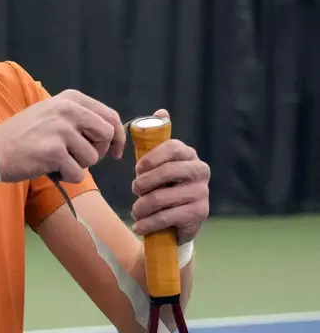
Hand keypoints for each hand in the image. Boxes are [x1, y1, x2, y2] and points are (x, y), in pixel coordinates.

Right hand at [0, 89, 125, 183]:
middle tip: (79, 158)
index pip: (110, 116)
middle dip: (98, 152)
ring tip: (57, 161)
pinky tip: (50, 169)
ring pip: (93, 158)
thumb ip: (80, 118)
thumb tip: (112, 133)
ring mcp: (60, 129)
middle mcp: (68, 109)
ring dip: (78, 166)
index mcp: (70, 99)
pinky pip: (78, 173)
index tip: (115, 152)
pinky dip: (67, 177)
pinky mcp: (54, 151)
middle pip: (106, 135)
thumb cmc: (24, 137)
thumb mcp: (52, 114)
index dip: (117, 137)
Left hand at [129, 109, 209, 244]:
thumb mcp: (158, 163)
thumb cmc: (163, 185)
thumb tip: (162, 111)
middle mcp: (200, 171)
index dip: (151, 157)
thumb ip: (156, 140)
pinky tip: (138, 226)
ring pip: (161, 197)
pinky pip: (166, 217)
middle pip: (166, 172)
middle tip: (134, 191)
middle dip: (143, 184)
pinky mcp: (199, 213)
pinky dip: (148, 223)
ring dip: (141, 207)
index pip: (172, 147)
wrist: (178, 221)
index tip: (137, 169)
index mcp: (189, 154)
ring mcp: (202, 192)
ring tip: (136, 212)